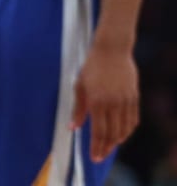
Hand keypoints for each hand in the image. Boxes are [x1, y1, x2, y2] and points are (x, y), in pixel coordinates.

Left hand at [72, 44, 138, 162]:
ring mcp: (126, 101)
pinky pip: (133, 120)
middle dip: (106, 148)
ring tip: (108, 147)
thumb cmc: (91, 67)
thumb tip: (72, 127)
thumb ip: (77, 109)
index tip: (94, 157)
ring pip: (124, 129)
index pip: (98, 131)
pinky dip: (127, 130)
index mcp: (97, 101)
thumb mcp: (80, 86)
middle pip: (112, 134)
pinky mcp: (134, 97)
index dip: (97, 147)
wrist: (112, 50)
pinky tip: (121, 134)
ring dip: (117, 141)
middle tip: (100, 157)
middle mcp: (113, 103)